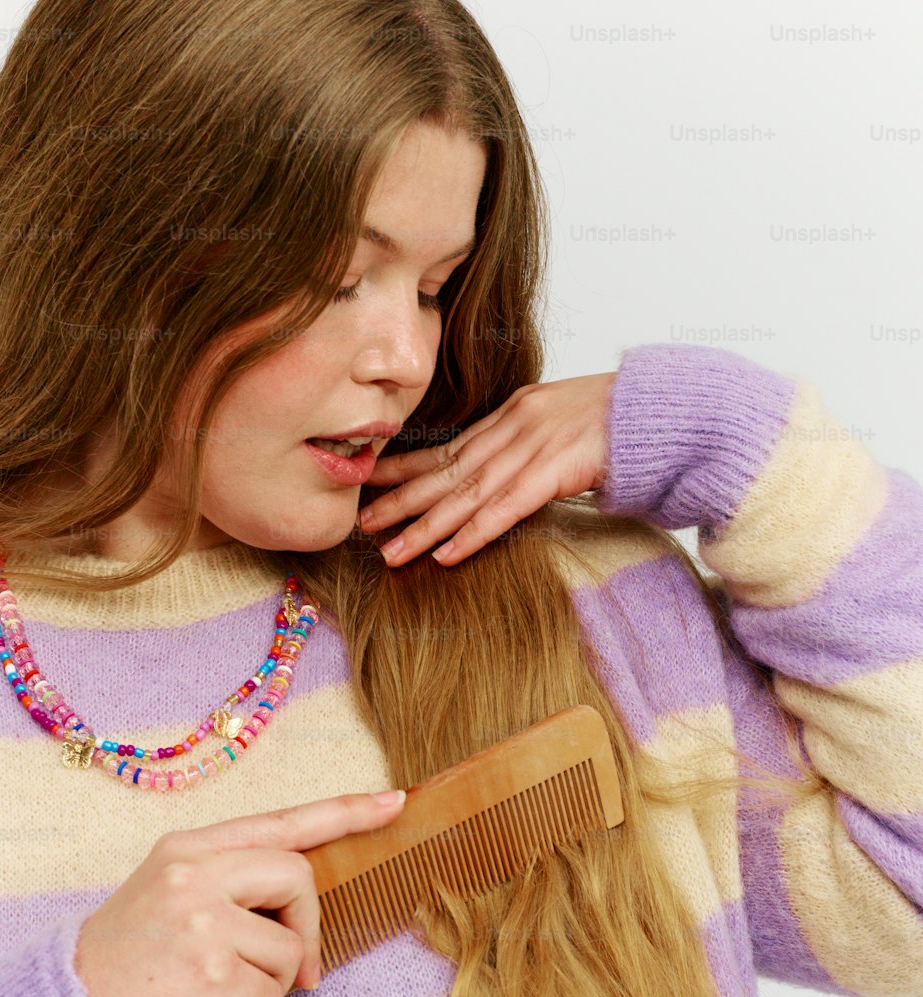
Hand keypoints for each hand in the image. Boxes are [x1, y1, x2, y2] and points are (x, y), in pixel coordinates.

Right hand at [73, 789, 406, 996]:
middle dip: (306, 926)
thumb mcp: (169, 896)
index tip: (393, 803)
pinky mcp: (211, 974)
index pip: (280, 822)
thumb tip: (304, 907)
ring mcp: (202, 922)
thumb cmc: (128, 961)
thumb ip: (231, 883)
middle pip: (297, 876)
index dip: (342, 813)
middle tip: (296, 968)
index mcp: (187, 848)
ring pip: (289, 948)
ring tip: (219, 994)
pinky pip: (272, 996)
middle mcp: (194, 874)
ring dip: (270, 985)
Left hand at [356, 372, 616, 565]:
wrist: (666, 408)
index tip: (371, 482)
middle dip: (401, 500)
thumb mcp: (565, 423)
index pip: (450, 446)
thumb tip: (507, 473)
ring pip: (466, 493)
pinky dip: (473, 532)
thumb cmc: (624, 421)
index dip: (407, 467)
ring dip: (425, 526)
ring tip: (391, 551)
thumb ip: (531, 445)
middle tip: (362, 524)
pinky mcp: (557, 469)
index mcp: (515, 414)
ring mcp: (534, 446)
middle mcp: (515, 427)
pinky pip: (506, 508)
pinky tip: (446, 554)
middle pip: (446, 471)